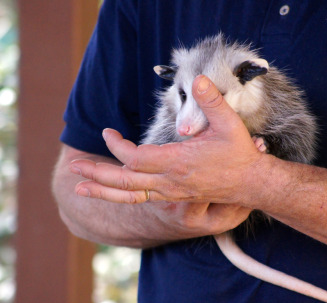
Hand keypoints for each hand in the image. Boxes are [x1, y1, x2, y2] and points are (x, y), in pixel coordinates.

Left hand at [72, 75, 266, 207]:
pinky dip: (122, 196)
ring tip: (80, 189)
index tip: (107, 132)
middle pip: (126, 181)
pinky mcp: (173, 197)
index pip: (136, 159)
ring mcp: (171, 193)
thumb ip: (211, 101)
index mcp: (178, 163)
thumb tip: (197, 79)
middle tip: (75, 166)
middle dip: (98, 174)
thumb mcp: (229, 124)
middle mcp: (170, 182)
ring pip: (131, 196)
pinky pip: (142, 198)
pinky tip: (111, 192)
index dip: (117, 147)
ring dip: (104, 191)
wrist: (251, 184)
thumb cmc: (239, 154)